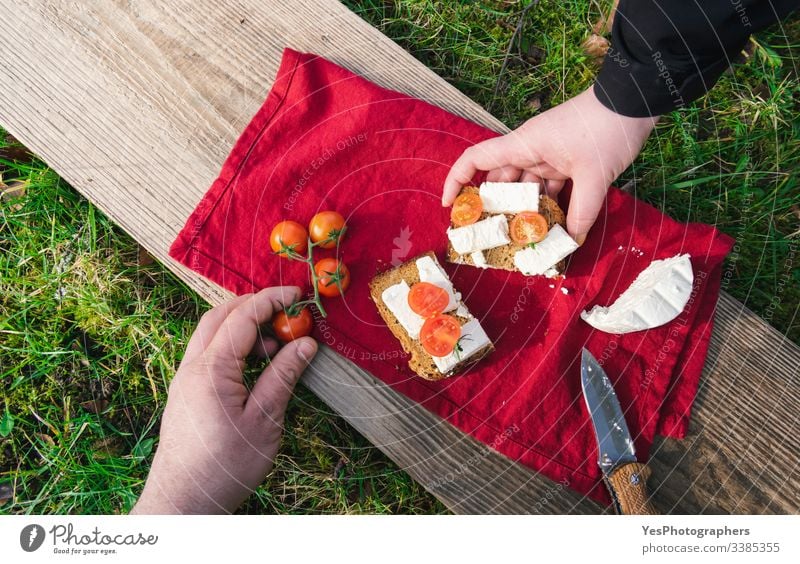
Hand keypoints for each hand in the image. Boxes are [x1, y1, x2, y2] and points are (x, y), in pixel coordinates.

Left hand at [131, 287, 317, 513]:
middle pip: (219, 316)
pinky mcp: (185, 392)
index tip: (297, 295)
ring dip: (242, 327)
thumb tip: (305, 344)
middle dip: (254, 305)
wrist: (182, 502)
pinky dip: (232, 346)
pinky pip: (207, 353)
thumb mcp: (264, 421)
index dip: (271, 300)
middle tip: (286, 312)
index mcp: (211, 369)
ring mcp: (184, 379)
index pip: (242, 317)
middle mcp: (191, 366)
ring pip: (210, 333)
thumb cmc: (224, 467)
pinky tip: (254, 366)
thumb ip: (283, 376)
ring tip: (275, 345)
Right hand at [443, 85, 657, 243]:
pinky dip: (549, 204)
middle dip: (494, 208)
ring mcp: (547, 155)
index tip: (450, 206)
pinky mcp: (565, 160)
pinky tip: (554, 225)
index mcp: (523, 145)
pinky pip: (548, 185)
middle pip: (500, 181)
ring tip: (523, 238)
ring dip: (525, 210)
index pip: (475, 160)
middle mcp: (529, 150)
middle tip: (492, 236)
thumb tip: (571, 240)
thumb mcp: (595, 176)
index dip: (457, 181)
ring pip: (526, 187)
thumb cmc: (606, 129)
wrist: (634, 101)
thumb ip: (582, 212)